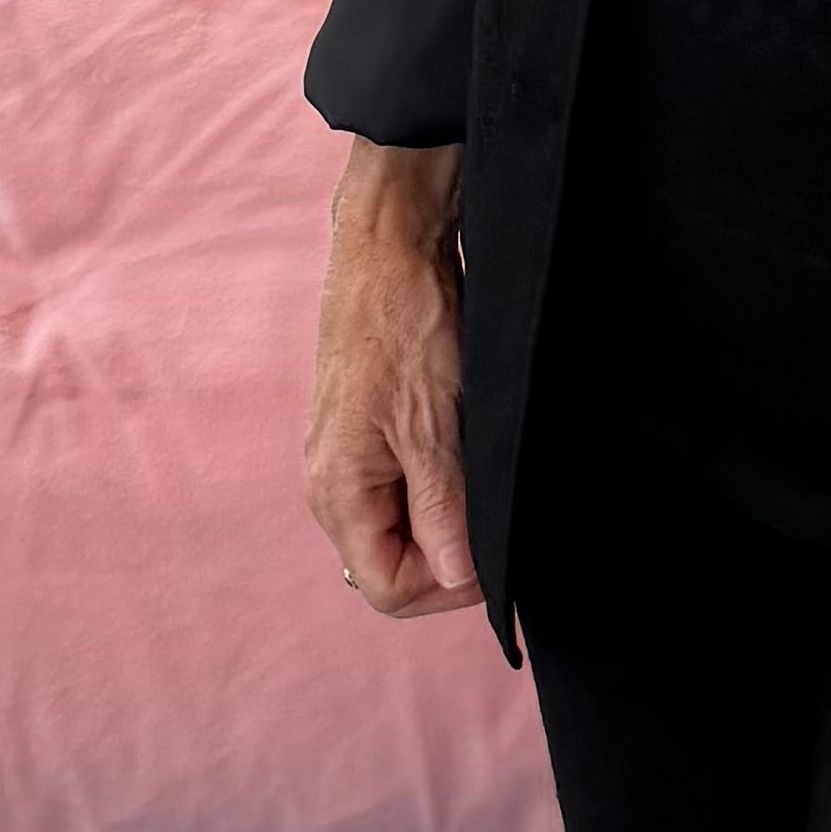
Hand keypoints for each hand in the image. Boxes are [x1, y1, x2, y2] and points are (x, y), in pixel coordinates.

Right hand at [305, 138, 479, 617]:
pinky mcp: (369, 426)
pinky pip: (406, 481)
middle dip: (449, 553)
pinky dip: (443, 479)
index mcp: (336, 494)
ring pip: (404, 521)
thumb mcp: (434, 429)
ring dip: (449, 514)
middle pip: (393, 561)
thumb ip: (444, 513)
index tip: (497, 555)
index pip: (387, 589)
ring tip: (484, 472)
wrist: (391, 242)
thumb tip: (461, 580)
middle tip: (498, 513)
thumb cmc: (406, 326)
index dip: (448, 588)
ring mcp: (349, 454)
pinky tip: (470, 445)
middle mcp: (333, 483)